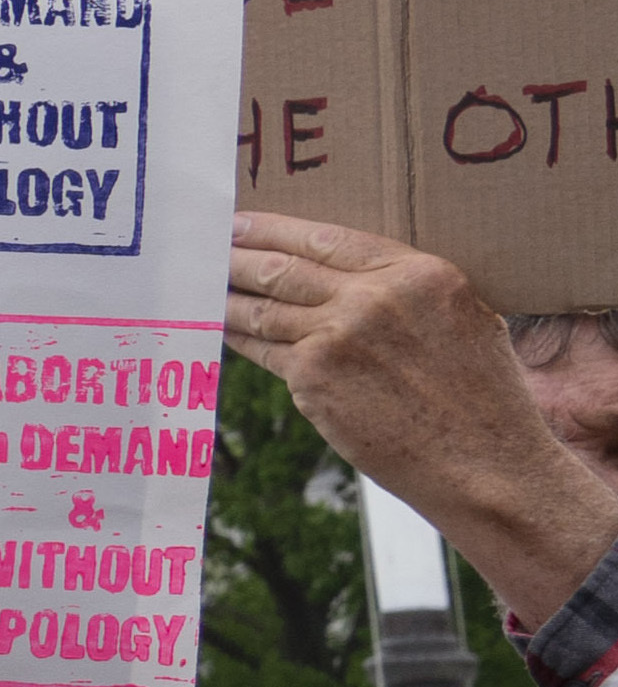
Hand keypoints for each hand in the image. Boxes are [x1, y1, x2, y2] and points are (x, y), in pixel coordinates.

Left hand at [228, 208, 617, 606]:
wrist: (485, 463)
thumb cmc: (481, 396)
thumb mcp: (464, 317)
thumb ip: (407, 290)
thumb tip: (344, 275)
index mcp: (418, 272)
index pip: (326, 237)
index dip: (272, 229)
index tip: (240, 224)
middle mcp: (374, 297)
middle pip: (283, 268)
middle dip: (235, 257)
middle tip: (204, 248)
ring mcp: (338, 336)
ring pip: (264, 308)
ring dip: (225, 296)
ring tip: (201, 286)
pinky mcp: (313, 378)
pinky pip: (262, 349)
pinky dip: (236, 336)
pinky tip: (221, 329)